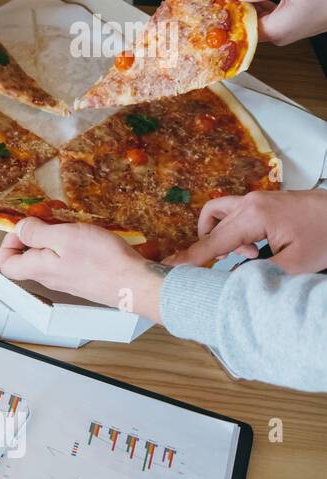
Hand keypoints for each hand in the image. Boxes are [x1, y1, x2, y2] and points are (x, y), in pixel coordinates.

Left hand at [0, 218, 164, 321]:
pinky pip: (68, 259)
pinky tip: (86, 234)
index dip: (8, 243)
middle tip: (49, 218)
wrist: (134, 284)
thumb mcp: (63, 237)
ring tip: (70, 222)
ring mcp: (68, 279)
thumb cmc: (101, 261)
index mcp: (38, 268)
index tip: (23, 226)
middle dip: (35, 233)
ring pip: (50, 256)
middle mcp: (50, 277)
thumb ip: (36, 233)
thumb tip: (20, 228)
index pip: (7, 264)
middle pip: (28, 257)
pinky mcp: (84, 277)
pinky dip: (71, 243)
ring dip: (55, 236)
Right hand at [164, 190, 326, 273]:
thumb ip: (258, 274)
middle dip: (212, 249)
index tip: (169, 266)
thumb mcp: (294, 265)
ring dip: (220, 235)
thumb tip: (231, 281)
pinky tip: (253, 243)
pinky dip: (232, 228)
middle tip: (228, 266)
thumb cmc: (326, 236)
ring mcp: (255, 198)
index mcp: (254, 216)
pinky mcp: (262, 200)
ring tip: (245, 254)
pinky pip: (233, 212)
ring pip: (218, 214)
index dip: (191, 256)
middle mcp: (248, 202)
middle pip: (212, 226)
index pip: (213, 241)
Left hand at [231, 0, 326, 46]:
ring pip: (260, 22)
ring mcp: (286, 33)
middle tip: (223, 0)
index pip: (241, 29)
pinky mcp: (293, 27)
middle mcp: (278, 36)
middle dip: (237, 13)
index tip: (216, 9)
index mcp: (274, 30)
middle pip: (249, 27)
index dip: (228, 19)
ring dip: (250, 10)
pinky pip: (271, 20)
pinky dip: (263, 9)